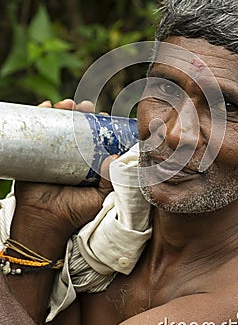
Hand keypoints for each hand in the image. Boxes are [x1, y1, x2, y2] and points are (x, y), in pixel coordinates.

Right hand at [13, 99, 115, 240]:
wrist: (46, 220)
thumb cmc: (75, 211)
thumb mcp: (100, 195)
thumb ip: (112, 178)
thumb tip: (117, 157)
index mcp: (87, 161)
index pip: (94, 136)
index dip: (99, 124)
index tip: (104, 115)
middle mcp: (70, 154)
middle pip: (76, 126)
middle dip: (81, 113)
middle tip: (86, 108)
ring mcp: (52, 152)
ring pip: (58, 124)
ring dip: (63, 109)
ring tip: (68, 104)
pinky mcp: (34, 153)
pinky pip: (36, 130)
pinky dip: (40, 114)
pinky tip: (46, 106)